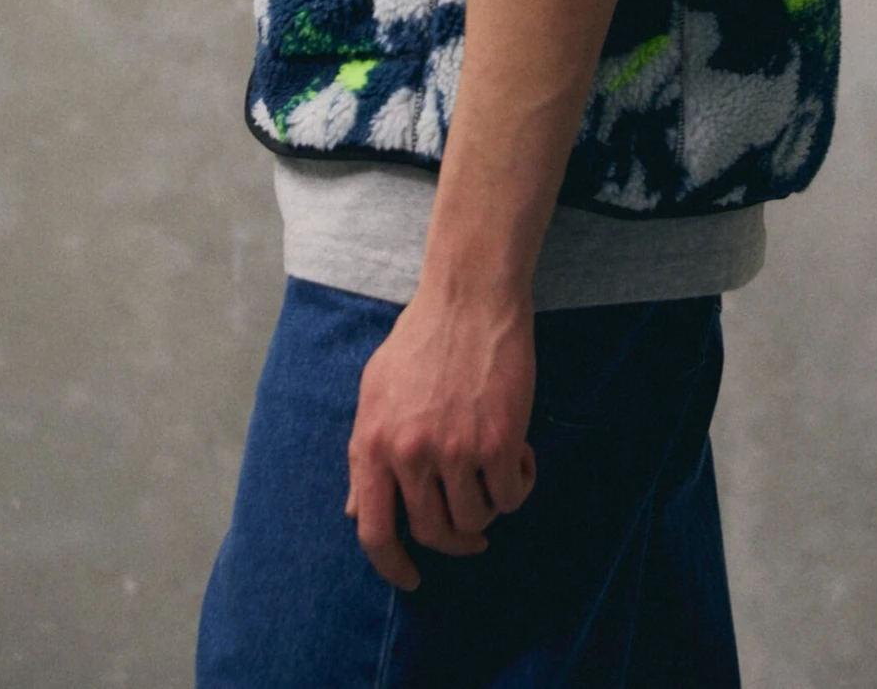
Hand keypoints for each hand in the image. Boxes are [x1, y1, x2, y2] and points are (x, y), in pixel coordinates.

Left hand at [345, 288, 537, 589]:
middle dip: (455, 541)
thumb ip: (365, 454)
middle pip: (433, 533)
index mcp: (372, 443)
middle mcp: (409, 454)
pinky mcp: (498, 442)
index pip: (373, 531)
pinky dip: (518, 486)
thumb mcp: (375, 392)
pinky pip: (510, 497)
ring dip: (489, 506)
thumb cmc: (422, 339)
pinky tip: (520, 455)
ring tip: (496, 468)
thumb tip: (356, 509)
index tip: (412, 578)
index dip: (392, 566)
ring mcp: (455, 451)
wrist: (469, 298)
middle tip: (472, 533)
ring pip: (476, 519)